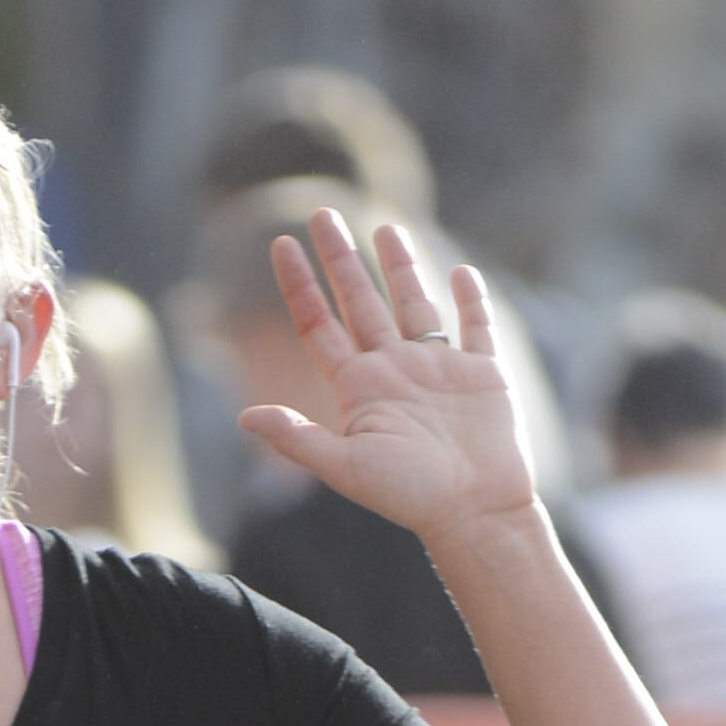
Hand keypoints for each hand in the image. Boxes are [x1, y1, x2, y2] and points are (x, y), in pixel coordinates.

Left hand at [238, 204, 537, 552]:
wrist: (475, 511)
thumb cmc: (409, 495)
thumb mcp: (345, 466)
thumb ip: (297, 438)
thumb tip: (243, 416)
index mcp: (359, 388)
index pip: (319, 324)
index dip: (299, 285)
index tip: (280, 243)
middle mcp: (394, 371)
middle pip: (361, 301)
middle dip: (341, 258)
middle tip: (322, 213)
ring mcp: (438, 370)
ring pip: (414, 303)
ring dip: (400, 265)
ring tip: (385, 226)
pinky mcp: (483, 374)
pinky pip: (476, 325)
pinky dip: (470, 299)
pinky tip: (460, 271)